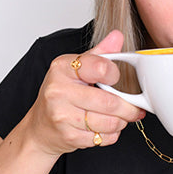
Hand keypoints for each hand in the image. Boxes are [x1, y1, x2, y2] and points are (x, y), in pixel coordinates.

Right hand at [21, 30, 145, 155]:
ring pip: (110, 122)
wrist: (40, 127)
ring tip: (117, 117)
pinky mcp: (68, 135)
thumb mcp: (74, 69)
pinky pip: (104, 137)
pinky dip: (111, 134)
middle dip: (127, 107)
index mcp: (62, 68)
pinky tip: (104, 128)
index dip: (115, 75)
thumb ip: (99, 54)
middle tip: (132, 107)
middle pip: (110, 101)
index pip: (101, 67)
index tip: (116, 79)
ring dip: (121, 122)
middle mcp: (58, 90)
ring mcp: (62, 114)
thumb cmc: (60, 95)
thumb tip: (117, 36)